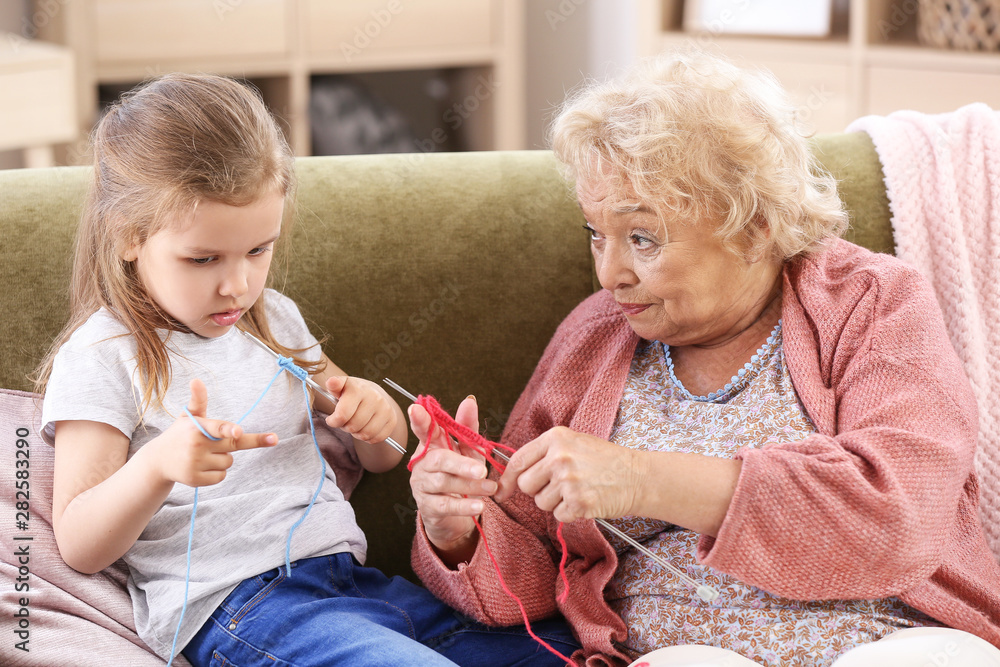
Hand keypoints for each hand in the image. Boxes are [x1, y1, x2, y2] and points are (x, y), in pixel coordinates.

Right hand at [148, 379, 276, 486]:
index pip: (217, 428)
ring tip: (203, 454)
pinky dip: (216, 472)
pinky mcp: (195, 480)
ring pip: (229, 462)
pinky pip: (221, 476)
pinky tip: (201, 466)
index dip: (229, 429)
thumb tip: (196, 380)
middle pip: (234, 445)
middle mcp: (196, 446)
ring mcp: (194, 464)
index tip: (238, 431)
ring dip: (222, 458)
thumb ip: (198, 399)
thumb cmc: (180, 434)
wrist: (157, 461)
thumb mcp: (188, 416)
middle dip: (240, 441)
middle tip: (256, 438)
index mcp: (197, 427)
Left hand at [324, 376, 397, 443]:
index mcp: (359, 389)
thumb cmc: (353, 392)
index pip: (342, 415)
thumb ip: (334, 385)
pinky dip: (368, 438)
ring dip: (356, 433)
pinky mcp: (392, 420)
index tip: (331, 419)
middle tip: (345, 421)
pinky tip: (365, 428)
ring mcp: (385, 409)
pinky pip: (376, 438)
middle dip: (345, 427)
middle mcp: (375, 398)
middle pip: (353, 426)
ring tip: (355, 424)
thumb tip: (331, 382)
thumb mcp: (342, 386)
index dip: (333, 421)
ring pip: (365, 434)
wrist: (374, 393)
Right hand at [408, 396, 495, 558]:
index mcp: (432, 445)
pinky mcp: (427, 507)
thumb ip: (467, 427)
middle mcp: (422, 464)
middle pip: (438, 460)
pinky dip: (463, 506)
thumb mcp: (468, 451)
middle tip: (482, 470)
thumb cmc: (461, 475)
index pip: (425, 430)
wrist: (456, 514)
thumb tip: (469, 401)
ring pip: (443, 482)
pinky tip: (479, 506)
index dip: (420, 420)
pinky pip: (444, 505)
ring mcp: (422, 485)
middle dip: (461, 464)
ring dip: (470, 486)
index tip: (415, 409)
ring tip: (490, 488)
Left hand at [494, 426, 644, 522]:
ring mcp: (568, 479)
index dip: (507, 479)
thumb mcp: (574, 443)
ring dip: (557, 503)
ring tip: (579, 490)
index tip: (502, 491)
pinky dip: (571, 514)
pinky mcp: (578, 501)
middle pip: (526, 485)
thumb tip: (513, 475)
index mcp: (555, 438)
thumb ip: (545, 454)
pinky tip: (587, 501)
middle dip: (538, 491)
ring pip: (541, 502)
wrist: (638, 476)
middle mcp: (559, 456)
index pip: (518, 460)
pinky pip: (559, 515)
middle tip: (561, 487)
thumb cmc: (606, 460)